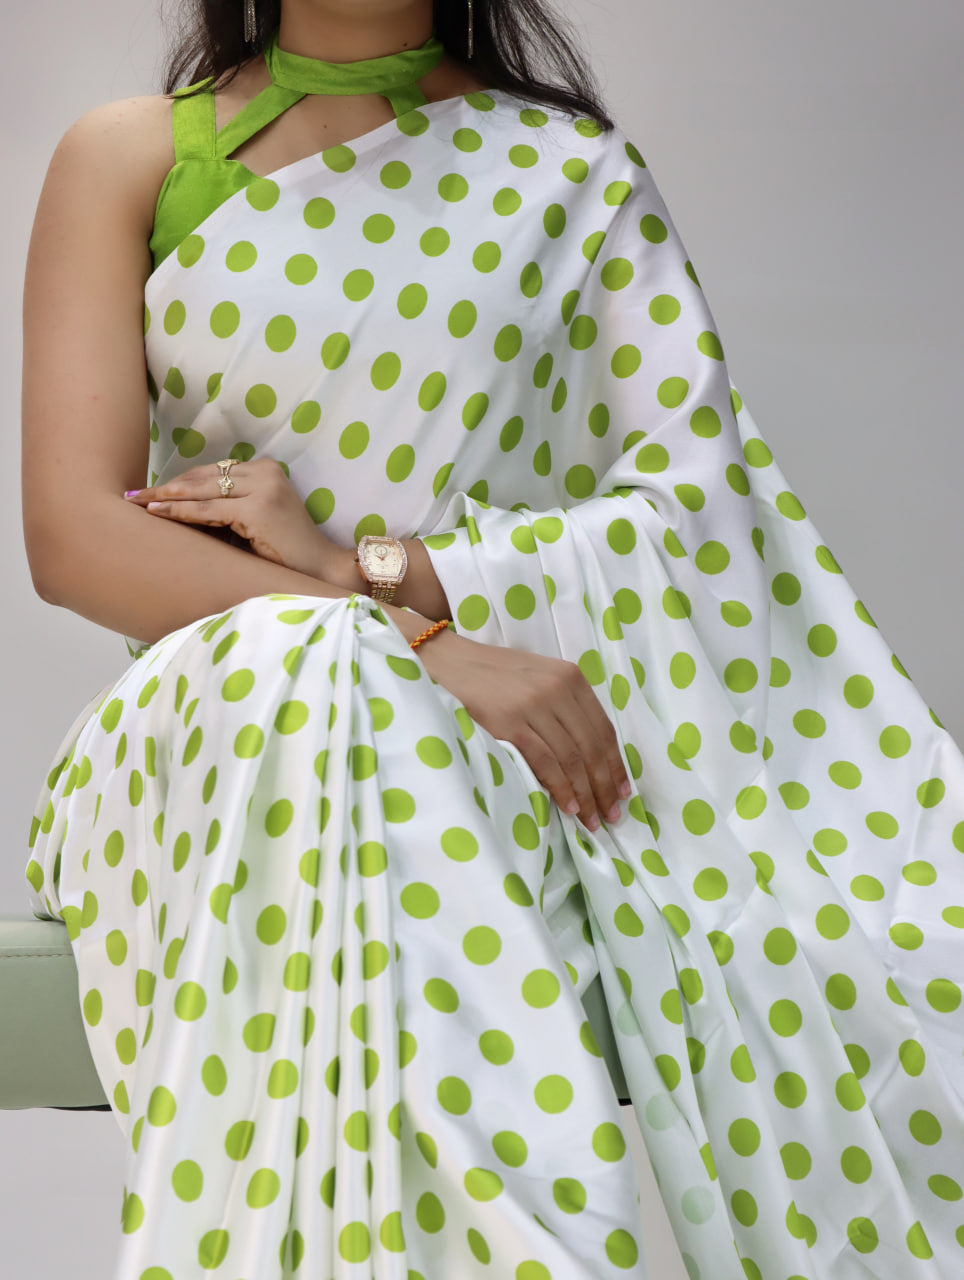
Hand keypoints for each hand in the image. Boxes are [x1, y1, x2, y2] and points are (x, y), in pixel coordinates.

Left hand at [125, 458, 357, 585]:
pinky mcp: (258, 508)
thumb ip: (226, 507)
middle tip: (133, 495)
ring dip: (166, 497)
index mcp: (265, 469)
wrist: (318, 569)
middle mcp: (264, 472)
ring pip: (202, 490)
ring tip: (138, 503)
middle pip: (203, 476)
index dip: (179, 481)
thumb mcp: (252, 520)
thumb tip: (177, 507)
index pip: (211, 471)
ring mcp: (262, 488)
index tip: (151, 490)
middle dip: (165, 486)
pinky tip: (157, 513)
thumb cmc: (283, 551)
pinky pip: (209, 510)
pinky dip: (180, 512)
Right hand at [417, 629, 630, 831]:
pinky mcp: (510, 724)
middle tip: (612, 816)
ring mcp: (534, 706)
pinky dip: (561, 788)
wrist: (449, 663)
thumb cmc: (494, 675)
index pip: (604, 729)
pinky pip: (546, 763)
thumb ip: (566, 706)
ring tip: (593, 819)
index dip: (616, 765)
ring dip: (586, 794)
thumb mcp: (540, 678)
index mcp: (571, 677)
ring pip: (572, 759)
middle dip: (605, 787)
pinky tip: (569, 807)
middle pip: (592, 748)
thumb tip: (592, 756)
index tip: (623, 792)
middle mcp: (557, 689)